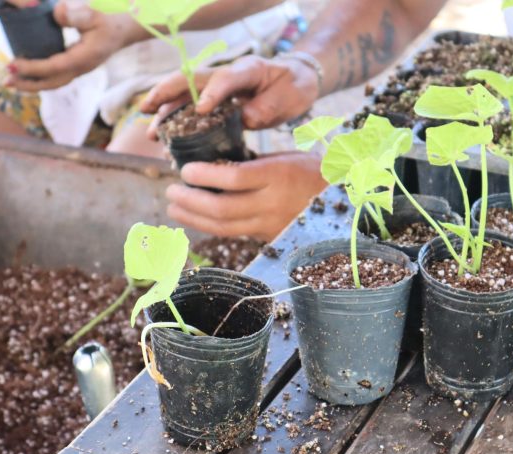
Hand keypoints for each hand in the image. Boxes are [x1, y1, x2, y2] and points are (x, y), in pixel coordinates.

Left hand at [6, 1, 130, 90]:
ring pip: (53, 83)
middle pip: (51, 84)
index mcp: (83, 58)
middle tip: (6, 80)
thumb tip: (57, 12)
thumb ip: (76, 14)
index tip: (13, 63)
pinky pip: (55, 76)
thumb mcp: (95, 15)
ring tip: (12, 80)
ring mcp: (79, 70)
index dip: (32, 68)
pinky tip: (26, 72)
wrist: (125, 31)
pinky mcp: (76, 66)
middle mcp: (80, 68)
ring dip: (32, 84)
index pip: (53, 68)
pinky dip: (39, 77)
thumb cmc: (110, 21)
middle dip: (28, 85)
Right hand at [141, 55, 319, 135]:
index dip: (212, 93)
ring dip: (165, 113)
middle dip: (166, 94)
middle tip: (146, 111)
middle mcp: (226, 76)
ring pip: (185, 97)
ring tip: (152, 135)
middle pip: (190, 81)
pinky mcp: (216, 103)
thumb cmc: (293, 86)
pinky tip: (166, 142)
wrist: (297, 81)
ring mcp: (218, 89)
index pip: (225, 78)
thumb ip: (268, 106)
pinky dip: (176, 124)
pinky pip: (190, 112)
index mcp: (247, 70)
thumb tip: (246, 119)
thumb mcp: (290, 95)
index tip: (200, 110)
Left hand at [165, 152, 326, 240]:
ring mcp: (270, 224)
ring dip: (193, 218)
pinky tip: (194, 218)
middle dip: (190, 201)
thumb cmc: (310, 170)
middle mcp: (272, 203)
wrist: (341, 201)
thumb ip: (251, 163)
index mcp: (277, 175)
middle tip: (171, 191)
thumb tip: (212, 165)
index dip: (204, 176)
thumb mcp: (284, 157)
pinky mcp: (268, 237)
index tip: (185, 170)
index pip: (233, 178)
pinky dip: (209, 226)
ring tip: (174, 208)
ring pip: (223, 227)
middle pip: (222, 208)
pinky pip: (233, 233)